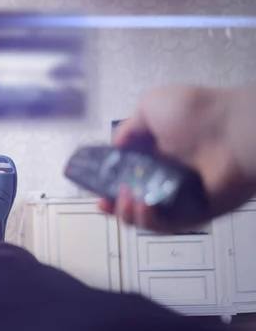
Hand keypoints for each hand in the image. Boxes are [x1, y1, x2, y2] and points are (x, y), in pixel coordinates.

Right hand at [98, 85, 255, 231]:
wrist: (234, 130)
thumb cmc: (195, 113)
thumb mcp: (151, 106)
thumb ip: (129, 127)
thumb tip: (116, 145)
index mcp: (156, 155)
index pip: (127, 177)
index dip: (108, 185)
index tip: (96, 189)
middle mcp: (166, 177)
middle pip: (132, 201)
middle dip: (115, 205)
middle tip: (104, 202)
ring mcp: (181, 198)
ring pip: (146, 217)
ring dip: (129, 213)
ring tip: (125, 199)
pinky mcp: (196, 213)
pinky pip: (167, 224)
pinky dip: (150, 219)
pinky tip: (141, 205)